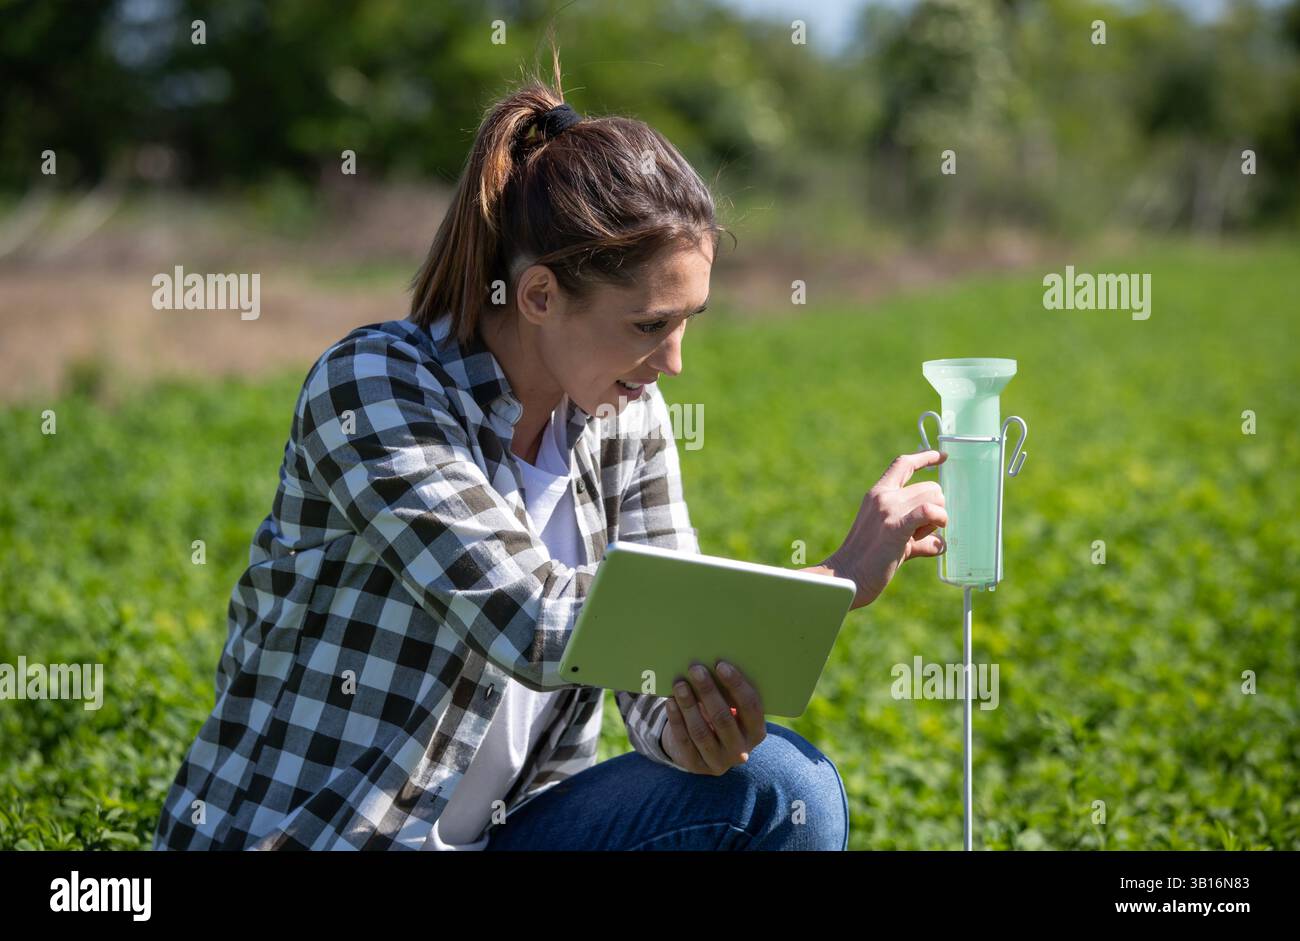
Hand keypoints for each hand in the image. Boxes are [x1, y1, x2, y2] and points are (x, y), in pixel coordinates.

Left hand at [661, 660, 764, 774]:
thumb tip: (712, 663)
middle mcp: (740, 751)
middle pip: (724, 719)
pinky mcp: (696, 766)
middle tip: (696, 669)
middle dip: (709, 691)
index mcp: (756, 732)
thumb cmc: (721, 715)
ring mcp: (718, 762)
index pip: (751, 707)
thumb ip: (729, 692)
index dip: (736, 684)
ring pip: (701, 731)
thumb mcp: (731, 707)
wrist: (704, 747)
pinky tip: (671, 702)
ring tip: (680, 684)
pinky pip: (684, 741)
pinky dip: (676, 720)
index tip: (721, 664)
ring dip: (689, 705)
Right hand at [823, 449, 947, 610]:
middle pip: (929, 487)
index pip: (903, 464)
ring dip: (937, 519)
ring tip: (920, 538)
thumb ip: (916, 537)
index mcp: (877, 493)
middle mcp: (883, 496)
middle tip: (922, 532)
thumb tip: (940, 544)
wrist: (846, 576)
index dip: (926, 457)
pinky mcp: (895, 527)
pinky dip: (939, 519)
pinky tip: (938, 531)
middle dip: (936, 508)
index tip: (942, 457)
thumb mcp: (891, 539)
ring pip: (934, 498)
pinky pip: (928, 511)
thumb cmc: (866, 561)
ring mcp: (888, 510)